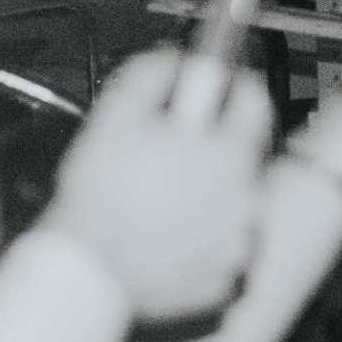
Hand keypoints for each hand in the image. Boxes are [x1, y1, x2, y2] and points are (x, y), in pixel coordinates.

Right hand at [36, 48, 271, 325]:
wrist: (86, 270)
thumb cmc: (99, 195)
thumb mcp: (117, 115)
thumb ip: (153, 75)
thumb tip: (176, 59)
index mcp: (228, 154)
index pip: (255, 101)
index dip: (234, 87)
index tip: (217, 86)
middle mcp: (247, 200)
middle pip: (242, 157)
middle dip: (211, 149)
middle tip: (168, 154)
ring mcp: (240, 245)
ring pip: (234, 206)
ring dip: (208, 197)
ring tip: (162, 203)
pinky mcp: (227, 282)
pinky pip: (223, 251)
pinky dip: (202, 243)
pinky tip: (167, 238)